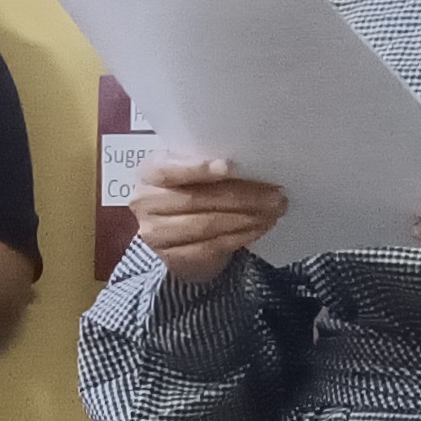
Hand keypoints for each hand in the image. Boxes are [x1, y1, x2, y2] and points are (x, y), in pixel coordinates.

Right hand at [132, 159, 286, 282]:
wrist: (173, 230)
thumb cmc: (189, 189)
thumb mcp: (190, 170)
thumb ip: (206, 164)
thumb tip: (250, 162)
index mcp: (149, 172)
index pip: (169, 169)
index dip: (197, 169)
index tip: (229, 167)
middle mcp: (145, 202)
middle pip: (196, 199)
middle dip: (241, 197)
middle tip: (275, 195)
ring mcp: (156, 234)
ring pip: (206, 225)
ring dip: (246, 218)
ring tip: (273, 211)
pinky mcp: (173, 258)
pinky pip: (211, 246)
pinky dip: (240, 236)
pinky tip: (260, 227)